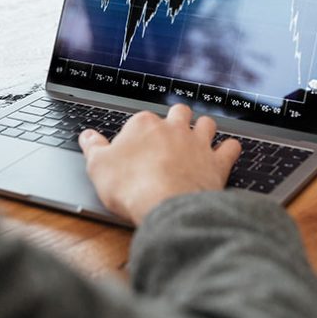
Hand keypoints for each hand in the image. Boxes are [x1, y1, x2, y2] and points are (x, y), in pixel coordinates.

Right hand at [79, 105, 240, 225]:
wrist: (166, 205)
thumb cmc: (131, 185)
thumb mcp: (98, 166)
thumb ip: (92, 147)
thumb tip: (86, 136)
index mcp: (143, 124)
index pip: (142, 120)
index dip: (139, 133)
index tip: (135, 146)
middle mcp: (173, 127)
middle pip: (178, 112)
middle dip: (176, 119)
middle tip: (171, 131)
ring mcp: (197, 143)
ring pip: (206, 123)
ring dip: (203, 127)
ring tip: (199, 135)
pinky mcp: (216, 162)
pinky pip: (230, 147)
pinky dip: (230, 148)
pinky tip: (227, 150)